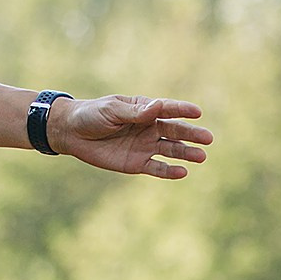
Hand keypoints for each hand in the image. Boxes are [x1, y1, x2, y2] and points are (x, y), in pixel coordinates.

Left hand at [49, 96, 211, 178]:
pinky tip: (182, 172)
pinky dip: (169, 171)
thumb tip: (156, 107)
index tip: (197, 112)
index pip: (167, 109)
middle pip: (175, 131)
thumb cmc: (92, 115)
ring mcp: (145, 146)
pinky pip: (157, 168)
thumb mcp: (112, 110)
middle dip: (191, 135)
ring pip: (170, 150)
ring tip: (201, 156)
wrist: (72, 133)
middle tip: (208, 138)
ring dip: (186, 153)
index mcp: (145, 109)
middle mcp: (149, 128)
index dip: (182, 110)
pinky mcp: (137, 163)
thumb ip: (135, 112)